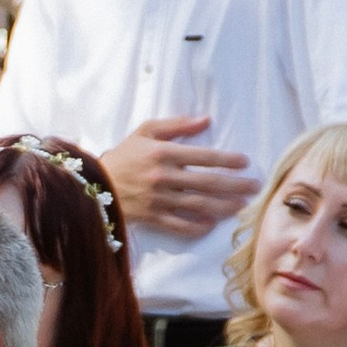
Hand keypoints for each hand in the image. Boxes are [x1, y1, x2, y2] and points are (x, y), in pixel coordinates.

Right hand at [100, 115, 260, 241]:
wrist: (92, 184)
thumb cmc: (123, 155)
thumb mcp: (146, 131)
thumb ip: (177, 125)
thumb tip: (206, 120)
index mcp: (164, 153)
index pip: (203, 157)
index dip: (227, 160)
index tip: (245, 163)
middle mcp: (163, 177)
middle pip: (207, 182)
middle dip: (234, 185)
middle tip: (254, 187)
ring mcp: (157, 199)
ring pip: (197, 204)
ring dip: (222, 206)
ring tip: (241, 206)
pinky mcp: (151, 217)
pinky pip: (178, 225)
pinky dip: (196, 226)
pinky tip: (211, 224)